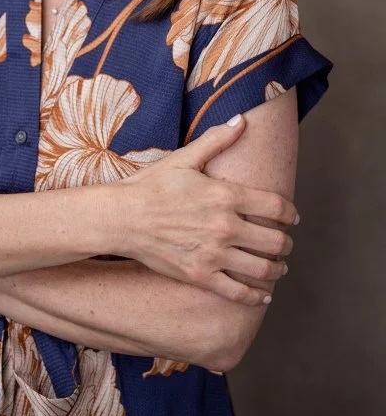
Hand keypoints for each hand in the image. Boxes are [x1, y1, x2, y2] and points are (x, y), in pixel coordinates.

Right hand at [115, 114, 297, 305]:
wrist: (122, 218)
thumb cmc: (152, 185)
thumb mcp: (185, 158)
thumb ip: (217, 140)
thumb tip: (242, 119)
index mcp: (226, 195)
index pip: (276, 207)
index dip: (291, 213)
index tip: (293, 217)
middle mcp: (225, 227)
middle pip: (276, 241)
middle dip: (287, 243)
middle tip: (287, 243)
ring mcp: (214, 254)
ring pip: (262, 269)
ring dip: (278, 268)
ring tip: (279, 266)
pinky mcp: (201, 276)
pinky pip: (238, 293)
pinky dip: (256, 296)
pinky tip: (263, 294)